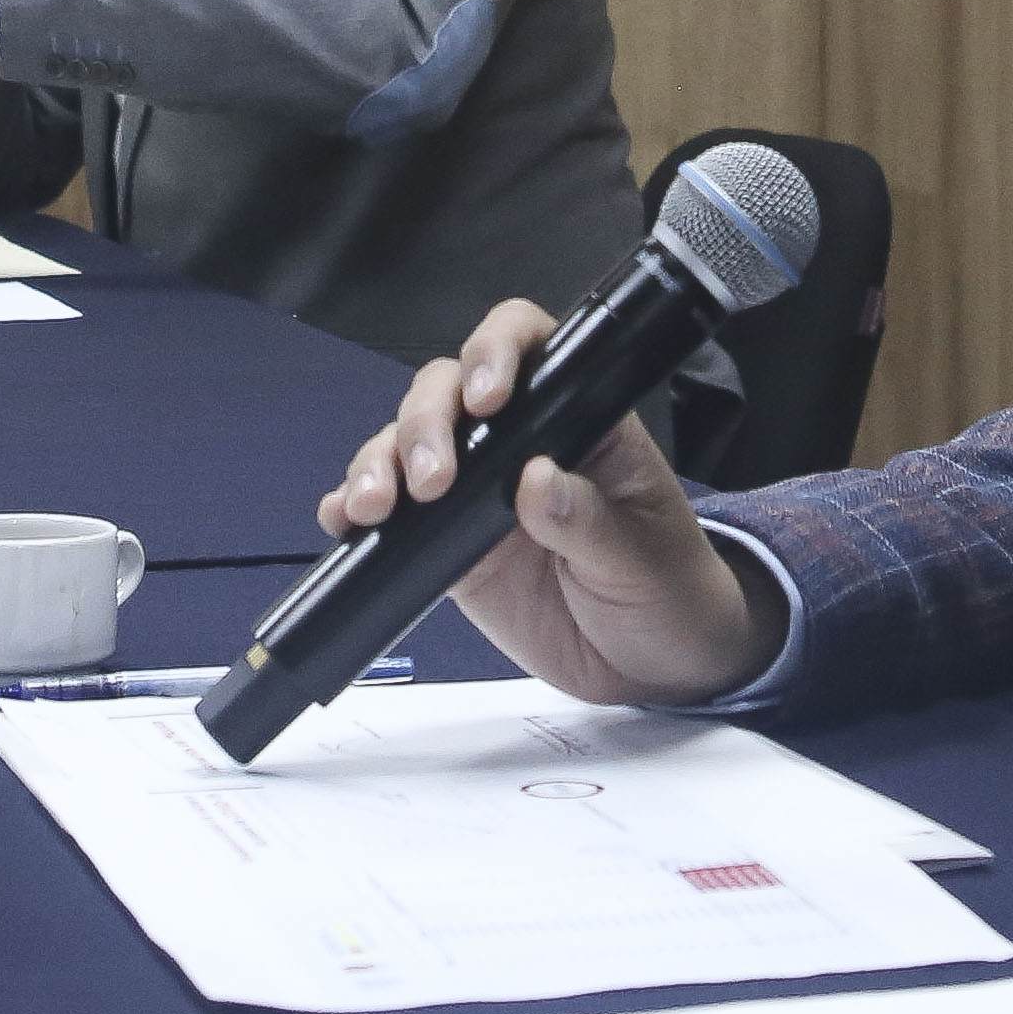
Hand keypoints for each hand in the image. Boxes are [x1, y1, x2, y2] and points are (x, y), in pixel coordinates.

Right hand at [322, 300, 787, 707]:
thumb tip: (536, 480)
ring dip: (380, 461)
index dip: (496, 352)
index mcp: (580, 418)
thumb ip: (590, 523)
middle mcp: (517, 439)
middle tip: (433, 481)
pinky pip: (388, 514)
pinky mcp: (442, 543)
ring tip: (377, 506)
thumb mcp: (641, 559)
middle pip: (447, 389)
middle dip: (426, 422)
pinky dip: (354, 508)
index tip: (487, 399)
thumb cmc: (666, 591)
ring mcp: (473, 488)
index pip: (531, 347)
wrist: (647, 666)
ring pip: (406, 442)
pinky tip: (346, 519)